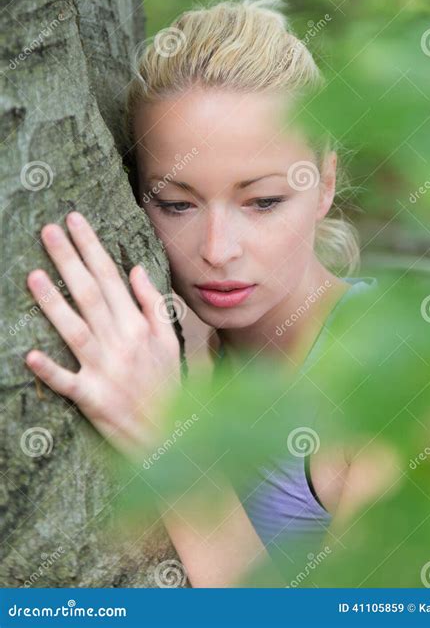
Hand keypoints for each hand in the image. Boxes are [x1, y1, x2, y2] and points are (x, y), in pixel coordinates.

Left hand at [24, 211, 180, 458]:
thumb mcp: (170, 341)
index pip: (111, 277)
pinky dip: (49, 370)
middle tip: (48, 231)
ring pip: (75, 330)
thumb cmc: (168, 385)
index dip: (91, 248)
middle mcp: (120, 343)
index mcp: (138, 326)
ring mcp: (104, 370)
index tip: (75, 222)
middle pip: (90, 294)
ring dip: (53, 304)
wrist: (172, 434)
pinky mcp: (92, 398)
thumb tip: (135, 270)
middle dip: (68, 260)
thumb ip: (154, 304)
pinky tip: (30, 355)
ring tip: (33, 276)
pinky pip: (67, 383)